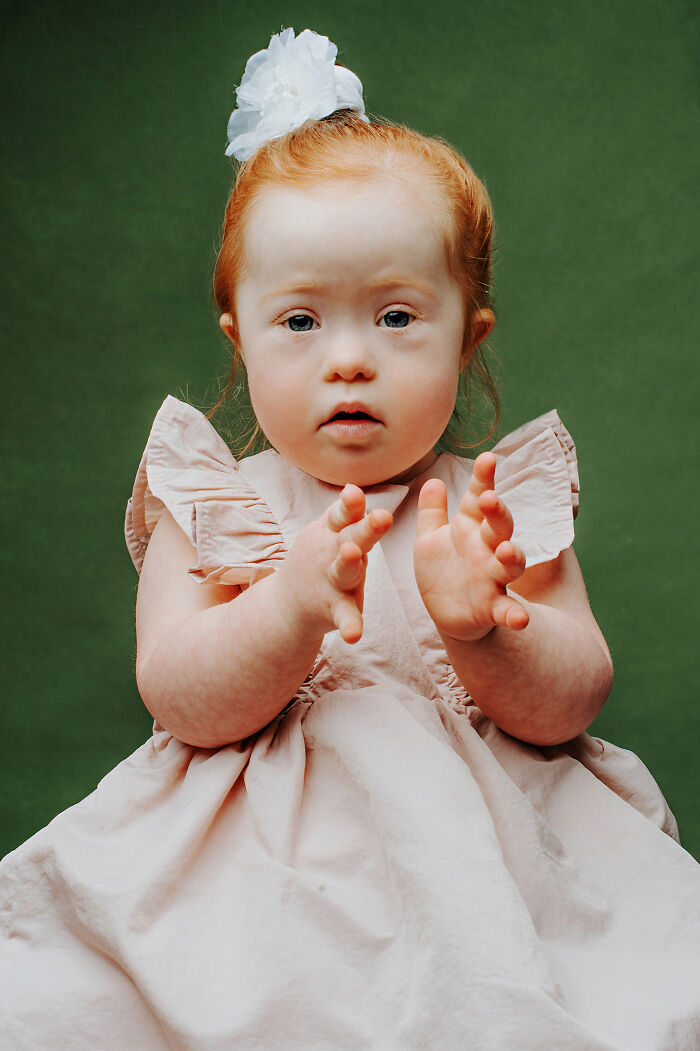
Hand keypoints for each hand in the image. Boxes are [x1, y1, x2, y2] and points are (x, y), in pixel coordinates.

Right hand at [275, 485, 392, 644]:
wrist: (288, 603)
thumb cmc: (322, 558)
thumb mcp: (330, 532)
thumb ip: (345, 513)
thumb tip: (353, 486)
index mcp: (334, 532)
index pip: (342, 513)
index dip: (350, 503)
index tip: (354, 492)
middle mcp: (331, 552)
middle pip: (349, 536)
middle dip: (365, 527)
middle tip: (382, 517)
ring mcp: (331, 581)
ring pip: (344, 571)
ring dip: (349, 564)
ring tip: (354, 556)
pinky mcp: (334, 608)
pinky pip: (344, 616)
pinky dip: (349, 625)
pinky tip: (354, 636)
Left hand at [414, 452, 528, 641]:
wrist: (447, 613)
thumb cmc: (442, 570)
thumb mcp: (429, 539)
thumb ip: (432, 512)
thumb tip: (433, 481)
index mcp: (470, 528)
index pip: (478, 497)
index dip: (483, 478)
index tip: (488, 457)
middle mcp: (486, 549)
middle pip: (498, 526)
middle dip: (496, 512)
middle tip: (488, 499)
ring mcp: (492, 578)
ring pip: (509, 564)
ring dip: (513, 557)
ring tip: (508, 550)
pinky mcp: (492, 608)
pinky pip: (507, 610)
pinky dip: (515, 615)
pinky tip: (520, 619)